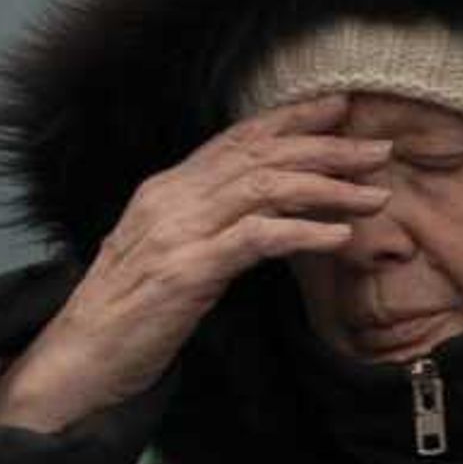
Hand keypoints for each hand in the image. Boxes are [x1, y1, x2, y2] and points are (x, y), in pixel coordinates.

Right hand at [0, 97, 388, 434]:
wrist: (81, 355)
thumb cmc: (133, 310)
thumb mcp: (174, 251)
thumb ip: (212, 222)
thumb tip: (270, 208)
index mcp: (169, 189)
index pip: (238, 139)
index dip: (291, 119)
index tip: (341, 108)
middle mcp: (172, 199)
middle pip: (261, 156)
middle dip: (326, 148)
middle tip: (380, 149)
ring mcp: (178, 232)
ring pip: (264, 188)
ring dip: (327, 189)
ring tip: (375, 195)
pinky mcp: (187, 273)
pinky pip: (255, 239)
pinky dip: (302, 232)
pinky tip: (339, 236)